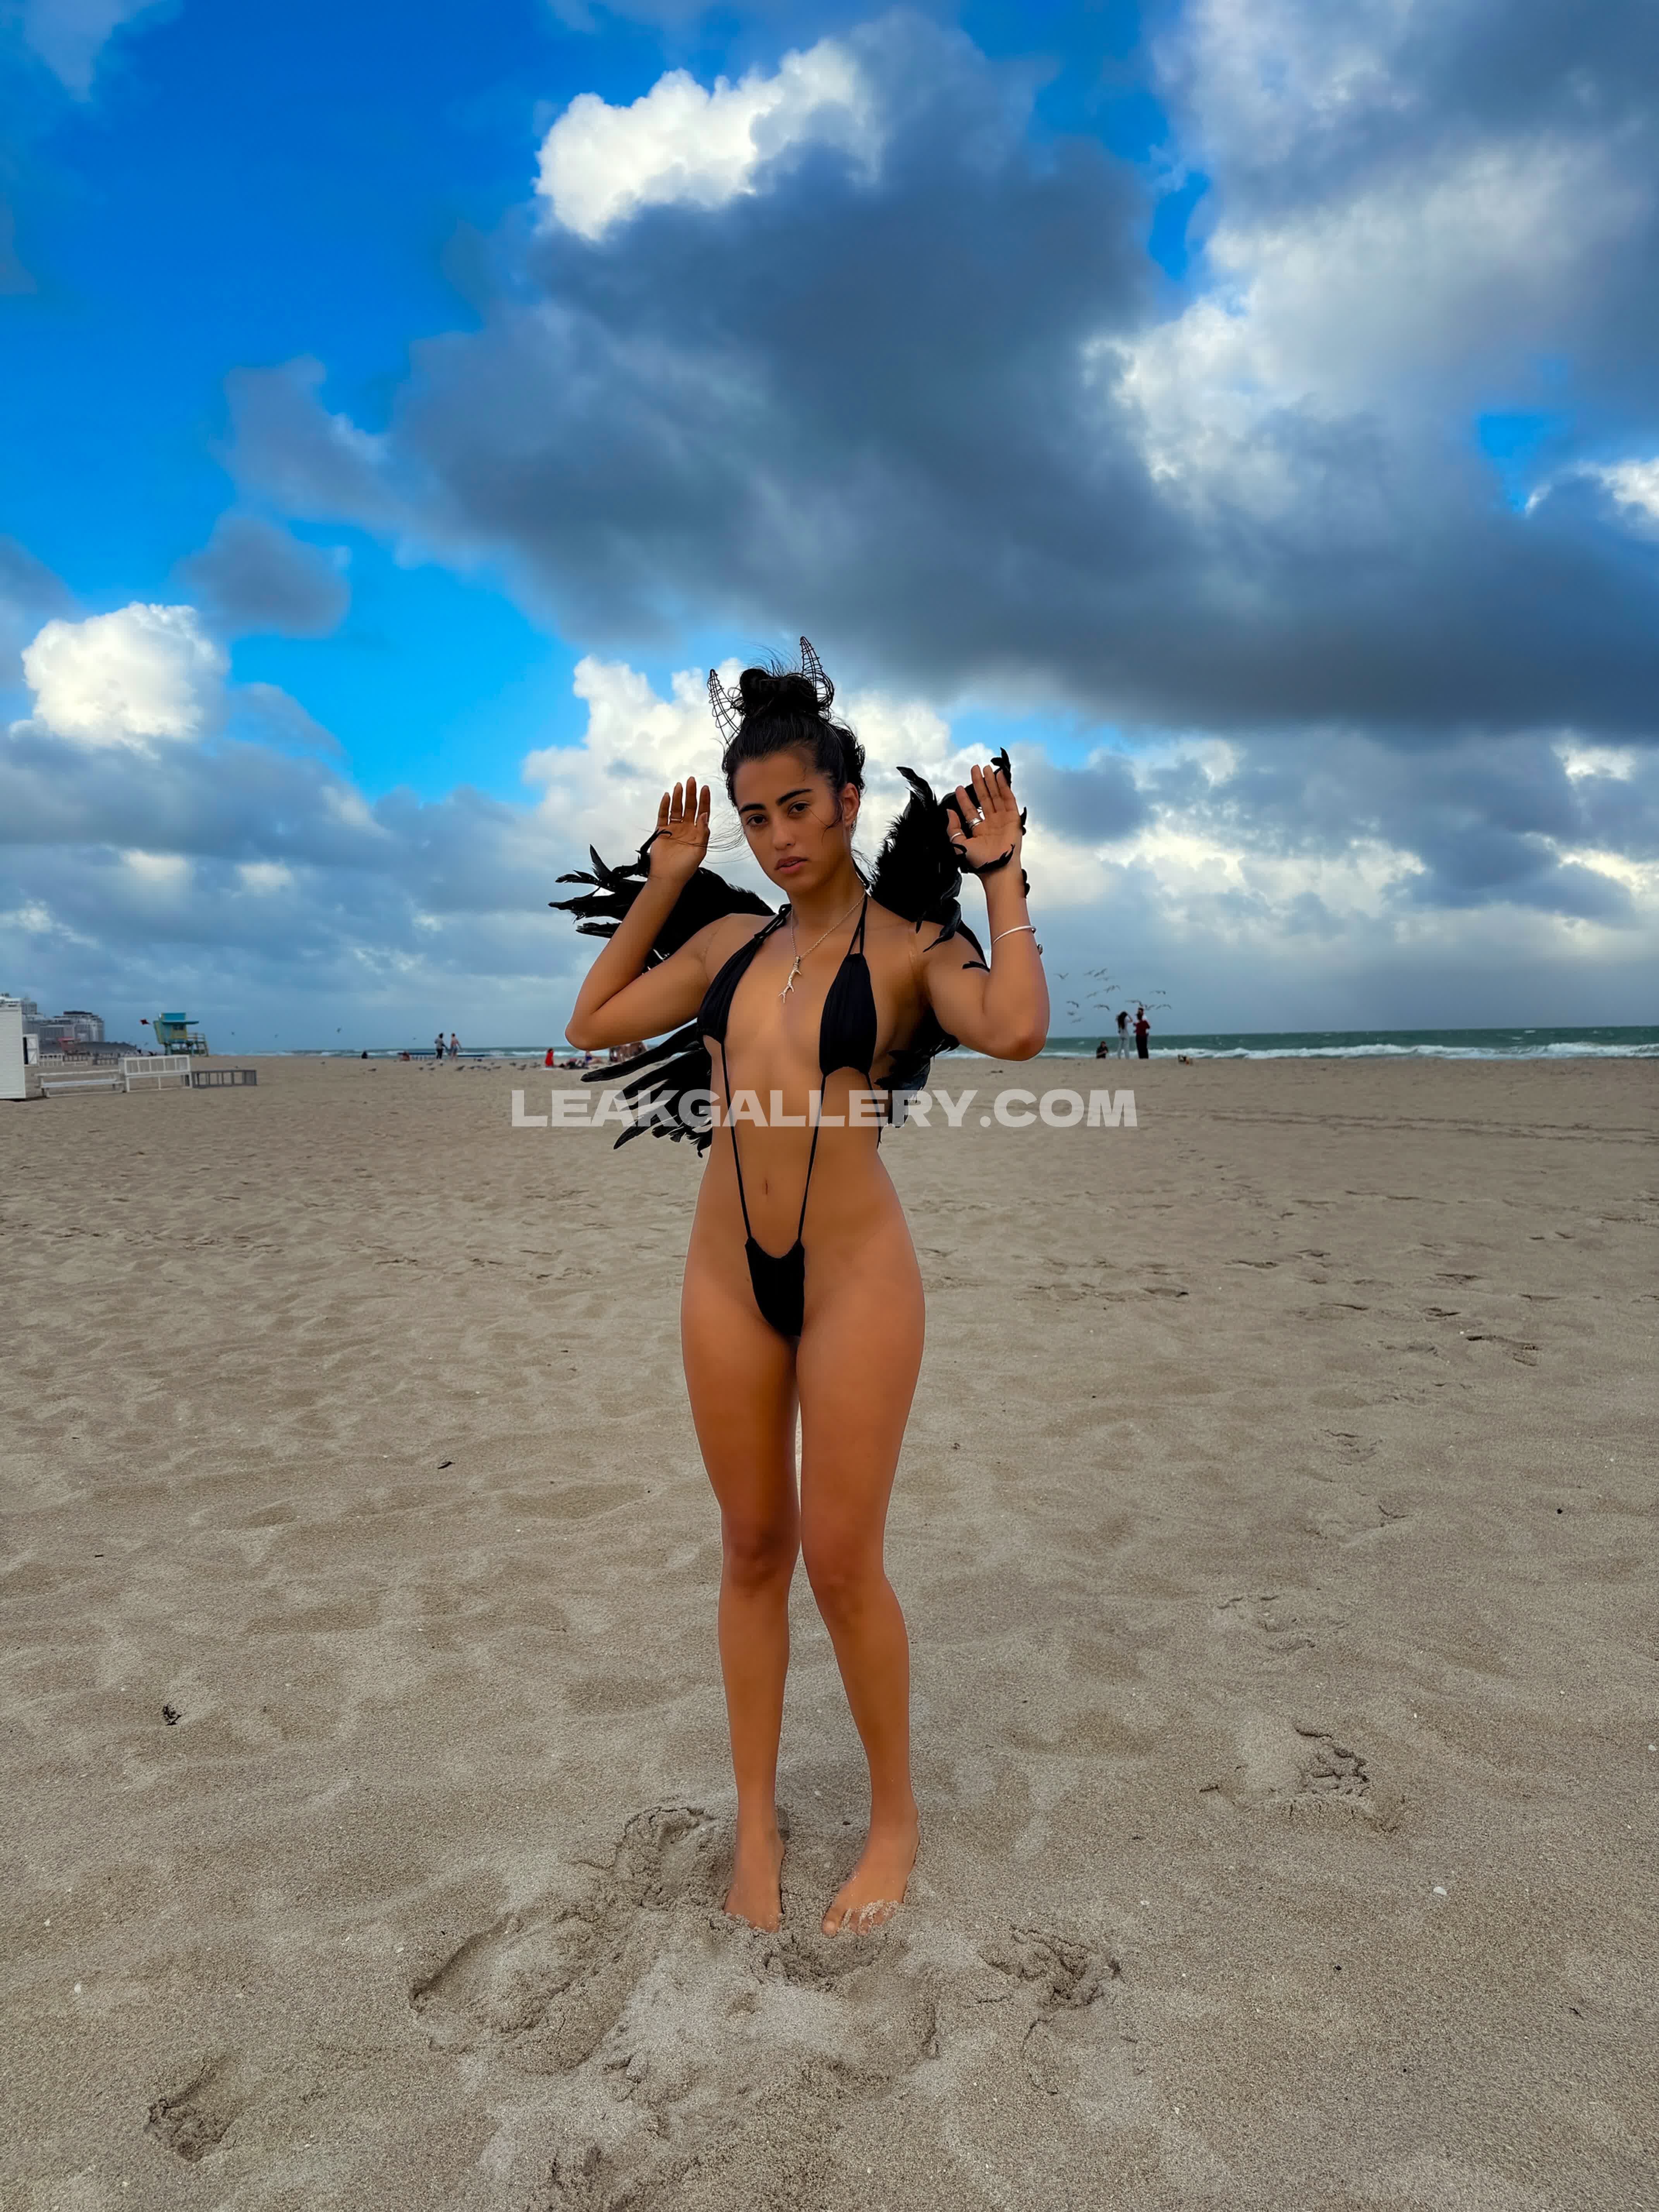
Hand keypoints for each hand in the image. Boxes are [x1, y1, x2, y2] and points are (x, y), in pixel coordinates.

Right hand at [646, 778, 710, 886]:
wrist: (667, 877)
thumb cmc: (685, 867)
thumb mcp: (700, 850)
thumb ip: (703, 832)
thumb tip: (704, 814)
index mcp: (697, 832)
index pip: (702, 812)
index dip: (704, 800)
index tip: (705, 788)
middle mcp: (686, 828)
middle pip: (689, 807)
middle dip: (691, 794)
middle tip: (692, 780)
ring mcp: (673, 828)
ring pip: (676, 808)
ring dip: (678, 797)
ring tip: (680, 785)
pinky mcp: (661, 831)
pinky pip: (663, 815)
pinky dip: (664, 805)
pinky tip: (668, 796)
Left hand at [948, 760, 1023, 874]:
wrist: (996, 870)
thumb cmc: (979, 862)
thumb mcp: (959, 845)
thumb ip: (953, 829)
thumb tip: (948, 812)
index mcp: (979, 831)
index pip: (971, 810)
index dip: (965, 799)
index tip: (959, 787)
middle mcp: (991, 824)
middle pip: (984, 799)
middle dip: (979, 783)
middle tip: (974, 768)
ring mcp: (1003, 820)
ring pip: (996, 796)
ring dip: (991, 781)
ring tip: (985, 768)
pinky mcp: (1013, 818)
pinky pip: (1008, 799)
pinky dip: (1004, 787)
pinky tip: (999, 775)